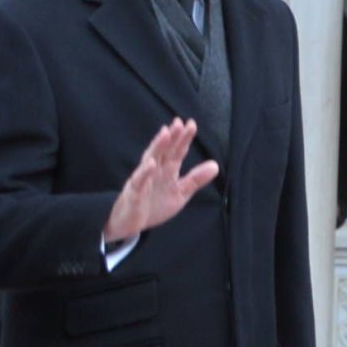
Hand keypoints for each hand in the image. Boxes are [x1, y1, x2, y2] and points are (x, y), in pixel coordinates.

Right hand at [103, 118, 218, 244]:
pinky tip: (151, 164)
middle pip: (164, 151)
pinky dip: (144, 172)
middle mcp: (154, 171)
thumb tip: (215, 166)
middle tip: (179, 122)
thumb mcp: (180, 193)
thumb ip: (196, 179)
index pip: (176, 152)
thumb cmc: (154, 205)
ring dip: (157, 146)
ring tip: (165, 133)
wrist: (130, 224)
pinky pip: (139, 181)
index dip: (183, 139)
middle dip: (172, 137)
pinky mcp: (134, 193)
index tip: (191, 124)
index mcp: (166, 171)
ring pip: (150, 159)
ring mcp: (143, 180)